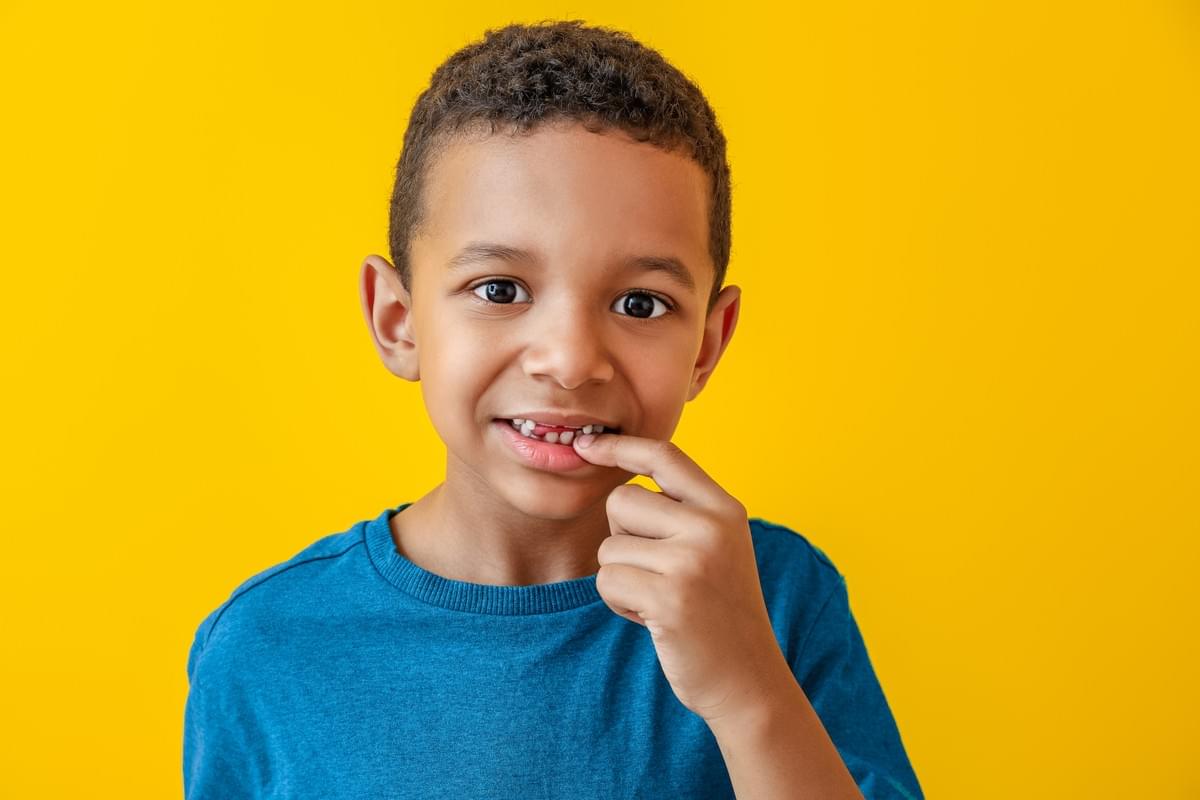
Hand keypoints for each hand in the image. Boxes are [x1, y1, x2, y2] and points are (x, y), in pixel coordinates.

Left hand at [571, 430, 793, 725]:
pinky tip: (653, 619)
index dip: (619, 446)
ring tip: (660, 600)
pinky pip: (607, 580)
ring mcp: (692, 560)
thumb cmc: (719, 614)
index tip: (586, 444)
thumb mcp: (716, 549)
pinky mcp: (670, 596)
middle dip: (622, 538)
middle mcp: (712, 526)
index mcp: (725, 509)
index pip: (664, 455)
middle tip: (656, 573)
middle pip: (622, 500)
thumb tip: (622, 481)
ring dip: (622, 577)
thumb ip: (682, 513)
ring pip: (609, 546)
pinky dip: (619, 603)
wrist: (748, 680)